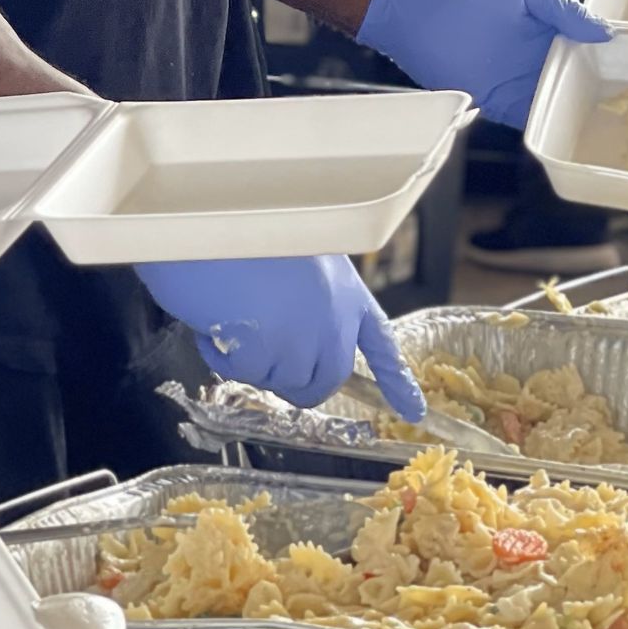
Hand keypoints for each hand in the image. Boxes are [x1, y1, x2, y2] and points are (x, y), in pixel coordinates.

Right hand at [137, 255, 424, 419]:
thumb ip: (311, 300)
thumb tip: (297, 342)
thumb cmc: (249, 230)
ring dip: (252, 360)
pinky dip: (221, 355)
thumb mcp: (299, 260)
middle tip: (258, 348)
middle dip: (295, 379)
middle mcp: (335, 320)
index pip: (379, 341)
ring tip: (234, 310)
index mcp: (348, 291)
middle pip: (327, 379)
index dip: (396, 379)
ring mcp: (304, 340)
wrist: (213, 218)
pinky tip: (215, 317)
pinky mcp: (268, 354)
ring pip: (281, 381)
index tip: (414, 410)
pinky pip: (243, 373)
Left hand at [357, 0, 611, 128]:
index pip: (588, 50)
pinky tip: (570, 139)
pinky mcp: (499, 102)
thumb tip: (603, 31)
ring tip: (616, 133)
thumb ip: (562, 7)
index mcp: (548, 28)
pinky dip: (547, 130)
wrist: (416, 11)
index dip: (611, 62)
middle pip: (579, 83)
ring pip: (558, 105)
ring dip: (578, 116)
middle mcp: (538, 58)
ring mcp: (520, 82)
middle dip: (603, 97)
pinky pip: (530, 121)